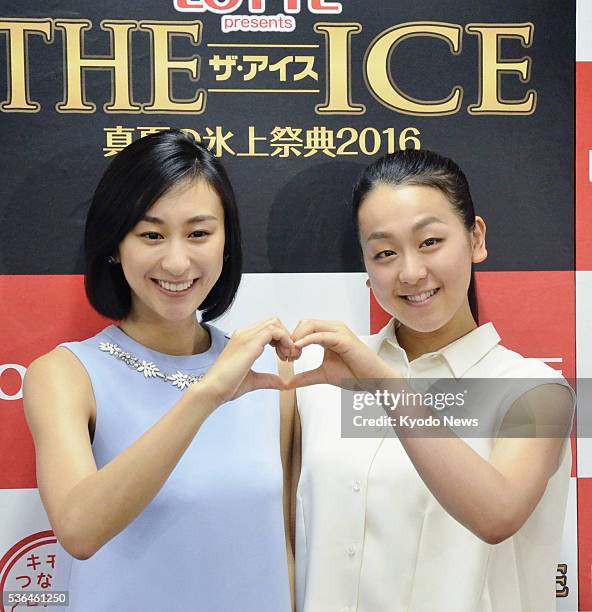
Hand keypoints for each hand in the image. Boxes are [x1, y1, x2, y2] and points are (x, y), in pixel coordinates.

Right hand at [201, 318, 298, 403]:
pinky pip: (274, 331)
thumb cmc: (226, 385)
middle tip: (289, 356)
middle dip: (286, 336)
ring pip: (275, 324)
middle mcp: (244, 334)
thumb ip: (267, 379)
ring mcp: (246, 336)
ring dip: (286, 338)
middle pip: (273, 322)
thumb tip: (281, 382)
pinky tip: (285, 355)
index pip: (268, 328)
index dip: (281, 339)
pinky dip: (285, 340)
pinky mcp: (250, 343)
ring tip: (287, 356)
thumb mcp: (253, 380)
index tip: (284, 357)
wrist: (212, 390)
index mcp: (243, 339)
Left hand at [285, 319, 400, 389]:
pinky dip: (307, 340)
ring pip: (310, 325)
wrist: (374, 380)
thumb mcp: (323, 375)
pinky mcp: (343, 339)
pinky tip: (298, 348)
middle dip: (291, 337)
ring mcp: (339, 331)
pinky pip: (321, 335)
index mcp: (328, 333)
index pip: (303, 327)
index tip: (285, 357)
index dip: (291, 339)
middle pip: (304, 323)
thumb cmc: (354, 374)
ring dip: (297, 338)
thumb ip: (305, 377)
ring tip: (292, 355)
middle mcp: (333, 328)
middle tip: (287, 356)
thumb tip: (287, 383)